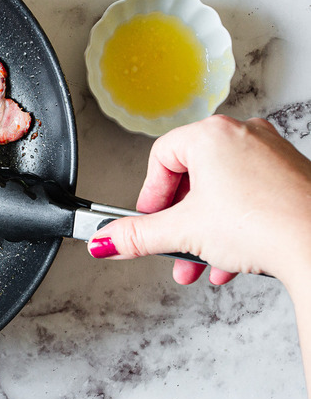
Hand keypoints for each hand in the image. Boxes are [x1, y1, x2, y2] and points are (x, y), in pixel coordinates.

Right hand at [87, 115, 310, 290]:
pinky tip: (228, 261)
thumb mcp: (183, 232)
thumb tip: (106, 239)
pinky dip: (234, 229)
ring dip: (205, 233)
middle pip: (192, 179)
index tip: (147, 219)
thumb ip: (136, 236)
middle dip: (178, 223)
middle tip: (170, 245)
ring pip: (222, 194)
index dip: (149, 194)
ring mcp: (271, 155)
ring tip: (200, 263)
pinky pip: (250, 200)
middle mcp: (244, 136)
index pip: (161, 157)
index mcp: (212, 135)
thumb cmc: (264, 224)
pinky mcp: (291, 178)